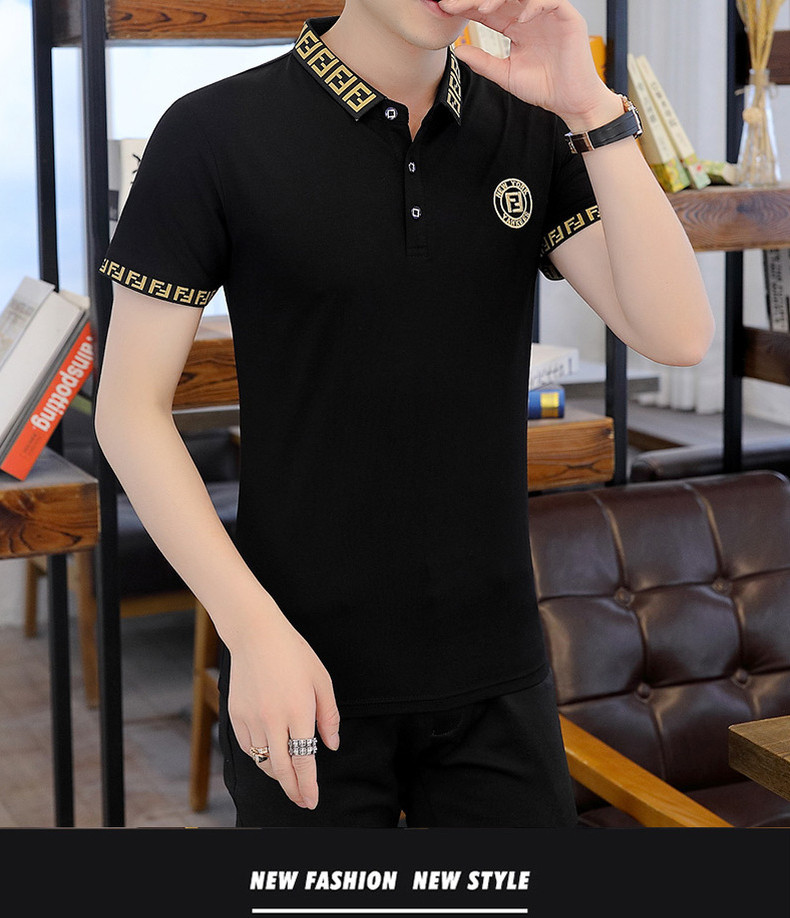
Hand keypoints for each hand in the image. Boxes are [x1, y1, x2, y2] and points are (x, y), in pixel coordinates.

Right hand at [226, 612, 339, 809]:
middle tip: (302, 801)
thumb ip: (329, 716)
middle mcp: (273, 719)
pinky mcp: (236, 715)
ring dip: (277, 775)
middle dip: (293, 789)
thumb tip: (332, 745)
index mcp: (298, 710)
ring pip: (262, 761)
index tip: (312, 801)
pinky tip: (270, 756)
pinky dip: (260, 757)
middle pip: (281, 769)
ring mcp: (251, 718)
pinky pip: (249, 747)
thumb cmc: (294, 654)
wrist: (256, 635)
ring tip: (289, 778)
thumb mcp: (321, 680)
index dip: (308, 785)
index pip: (304, 759)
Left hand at [438, 0, 621, 129]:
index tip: (445, 10)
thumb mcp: (506, 75)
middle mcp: (529, 15)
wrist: (571, 101)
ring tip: (484, 10)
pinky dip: (533, 6)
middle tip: (456, 5)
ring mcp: (548, 14)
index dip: (467, 8)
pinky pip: (551, 1)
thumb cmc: (544, 87)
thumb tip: (458, 50)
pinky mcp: (567, 18)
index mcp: (515, 26)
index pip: (487, 10)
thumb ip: (483, 62)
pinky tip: (519, 21)